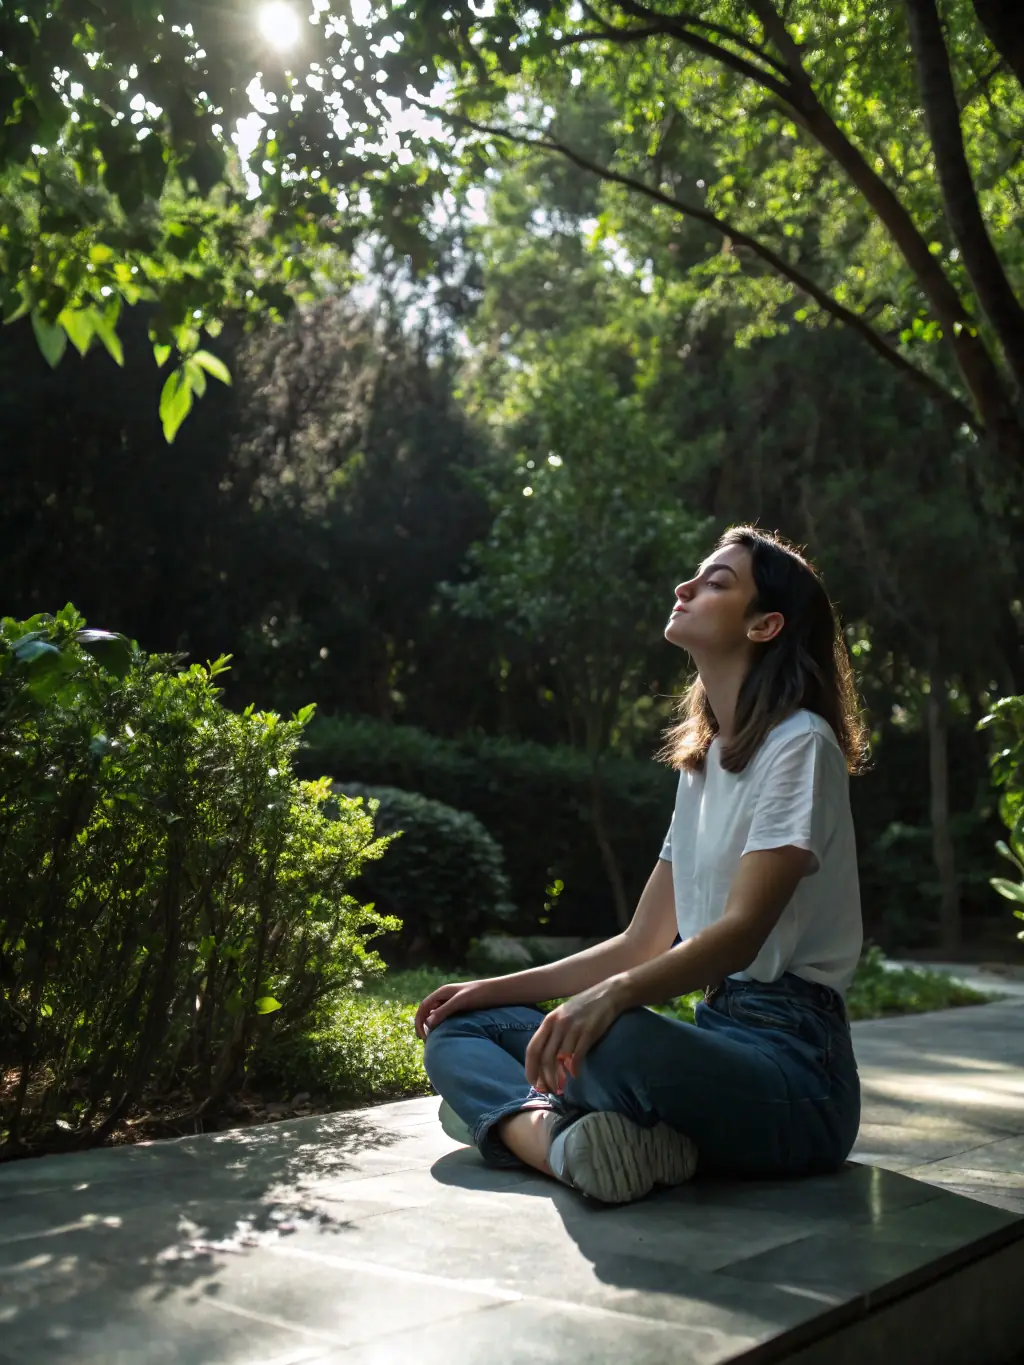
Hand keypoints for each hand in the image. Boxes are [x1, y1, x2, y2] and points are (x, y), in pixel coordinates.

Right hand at [414, 979, 492, 1039]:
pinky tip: (447, 1033)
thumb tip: (428, 1023)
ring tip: (436, 1039)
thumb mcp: (461, 1002)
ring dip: (433, 1026)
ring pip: (436, 1015)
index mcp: (442, 992)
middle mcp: (445, 996)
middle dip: (424, 1025)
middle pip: (428, 1011)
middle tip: (428, 1041)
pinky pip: (446, 1017)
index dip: (419, 1021)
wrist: (497, 992)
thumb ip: (444, 1010)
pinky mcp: (460, 1008)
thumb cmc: (480, 994)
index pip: (423, 1007)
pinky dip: (442, 1025)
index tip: (423, 1037)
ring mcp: (452, 1002)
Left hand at [524, 977, 628, 1094]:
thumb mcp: (563, 1015)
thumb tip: (545, 1057)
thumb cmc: (584, 1007)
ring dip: (558, 1077)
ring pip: (559, 1059)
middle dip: (544, 1078)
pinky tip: (575, 1076)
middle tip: (549, 1091)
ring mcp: (573, 1028)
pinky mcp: (588, 1032)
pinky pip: (577, 1055)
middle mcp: (558, 1024)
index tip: (533, 1083)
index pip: (533, 1048)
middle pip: (545, 1057)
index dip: (531, 1068)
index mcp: (549, 1021)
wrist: (608, 994)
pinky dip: (574, 1069)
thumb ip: (553, 1032)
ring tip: (560, 1088)